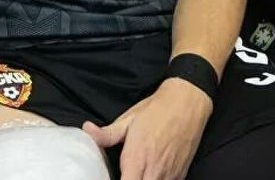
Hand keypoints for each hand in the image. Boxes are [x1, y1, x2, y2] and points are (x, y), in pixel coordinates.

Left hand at [81, 78, 211, 179]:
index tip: (111, 176)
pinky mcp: (180, 175)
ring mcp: (169, 175)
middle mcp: (153, 172)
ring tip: (137, 174)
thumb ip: (106, 133)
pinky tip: (151, 175)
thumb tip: (86, 130)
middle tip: (125, 174)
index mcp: (136, 160)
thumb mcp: (128, 120)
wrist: (188, 102)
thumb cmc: (157, 110)